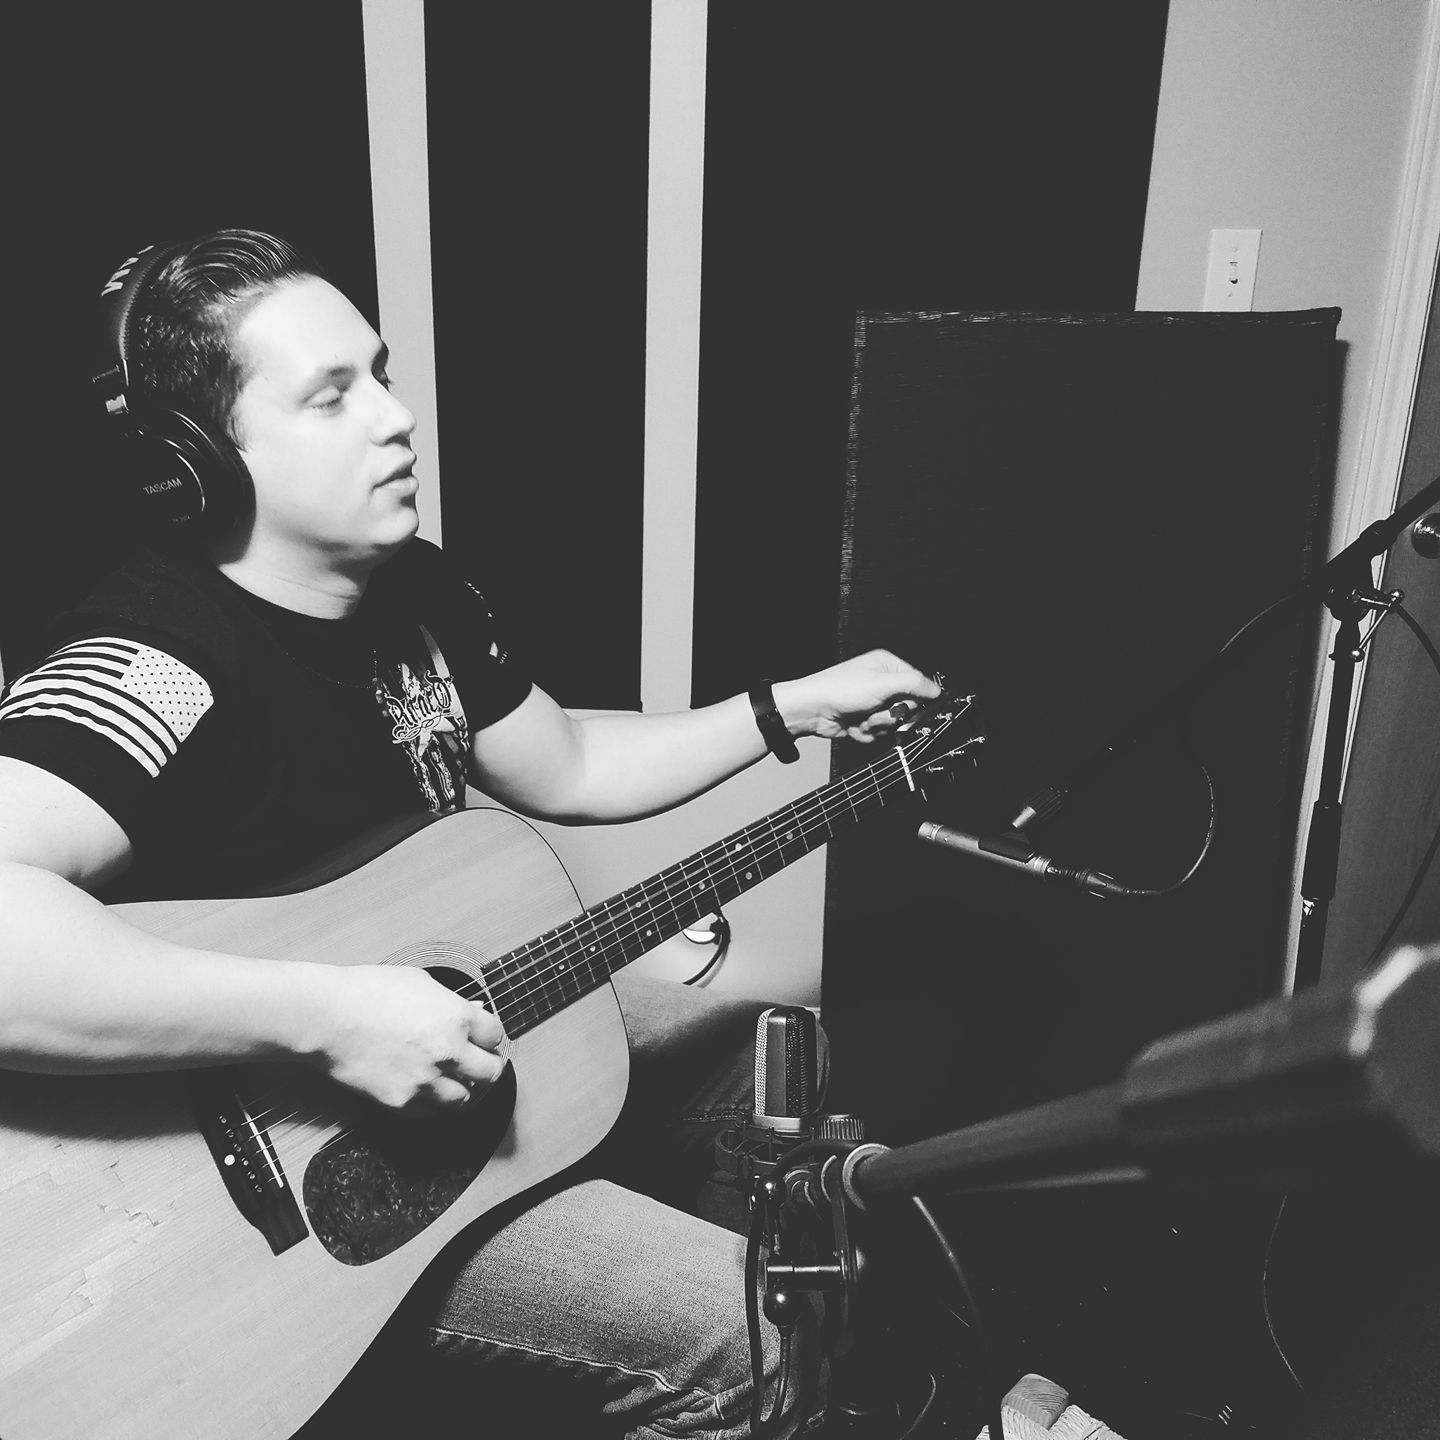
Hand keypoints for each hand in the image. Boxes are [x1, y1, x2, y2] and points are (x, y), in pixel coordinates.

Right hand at [305, 964, 505, 1110]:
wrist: (326, 1017)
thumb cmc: (368, 991)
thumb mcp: (421, 983)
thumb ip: (452, 1002)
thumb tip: (473, 1013)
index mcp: (456, 1018)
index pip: (495, 1036)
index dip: (489, 1037)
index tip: (484, 1039)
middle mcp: (447, 1052)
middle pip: (491, 1073)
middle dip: (489, 1067)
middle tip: (482, 1065)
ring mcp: (425, 1080)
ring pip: (464, 1100)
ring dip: (464, 1090)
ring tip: (456, 1081)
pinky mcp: (400, 1102)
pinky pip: (430, 1114)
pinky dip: (433, 1105)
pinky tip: (428, 1091)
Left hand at [775, 649, 942, 744]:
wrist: (811, 710)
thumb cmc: (838, 690)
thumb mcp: (882, 684)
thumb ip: (914, 684)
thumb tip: (937, 689)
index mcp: (887, 666)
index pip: (917, 683)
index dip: (914, 698)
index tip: (904, 705)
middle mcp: (881, 683)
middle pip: (907, 706)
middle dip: (892, 715)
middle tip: (877, 711)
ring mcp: (871, 702)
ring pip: (892, 723)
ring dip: (877, 725)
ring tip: (862, 717)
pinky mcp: (863, 719)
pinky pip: (878, 732)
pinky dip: (867, 732)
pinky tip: (854, 723)